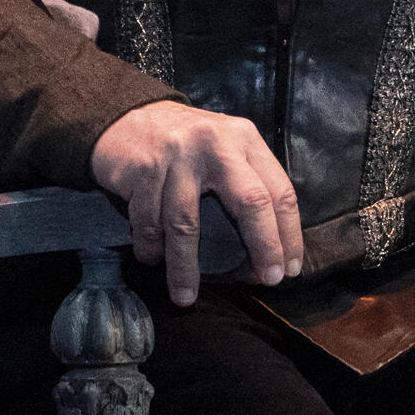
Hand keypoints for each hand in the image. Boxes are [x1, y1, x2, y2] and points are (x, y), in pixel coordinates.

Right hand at [89, 102, 301, 305]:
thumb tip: (264, 255)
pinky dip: (150, 247)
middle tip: (266, 281)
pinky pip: (148, 221)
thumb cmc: (185, 146)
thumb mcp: (224, 150)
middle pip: (250, 202)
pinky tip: (152, 259)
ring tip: (186, 296)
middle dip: (263, 247)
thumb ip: (245, 188)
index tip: (289, 269)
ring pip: (186, 223)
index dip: (289, 234)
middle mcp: (217, 144)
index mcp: (244, 140)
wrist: (125, 117)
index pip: (279, 191)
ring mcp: (179, 155)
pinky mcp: (144, 168)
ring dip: (185, 266)